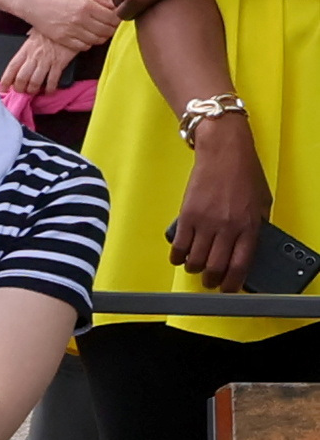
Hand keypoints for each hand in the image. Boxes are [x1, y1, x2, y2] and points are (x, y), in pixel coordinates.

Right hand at [0, 0, 117, 88]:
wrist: (36, 4)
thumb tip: (113, 4)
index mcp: (86, 5)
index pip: (111, 17)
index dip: (118, 19)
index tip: (117, 18)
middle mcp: (80, 20)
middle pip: (105, 30)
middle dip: (112, 29)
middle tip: (111, 27)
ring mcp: (71, 31)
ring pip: (96, 40)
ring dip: (102, 38)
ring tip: (101, 33)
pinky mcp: (63, 39)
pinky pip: (82, 46)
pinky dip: (89, 44)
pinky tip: (89, 38)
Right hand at [178, 120, 274, 289]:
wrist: (223, 152)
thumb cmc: (243, 172)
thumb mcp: (261, 201)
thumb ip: (255, 225)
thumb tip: (246, 246)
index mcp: (249, 224)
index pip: (240, 265)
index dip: (232, 283)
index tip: (228, 287)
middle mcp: (227, 227)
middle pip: (214, 268)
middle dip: (210, 280)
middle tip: (209, 279)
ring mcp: (205, 223)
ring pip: (194, 262)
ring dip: (194, 268)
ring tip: (195, 264)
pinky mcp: (187, 218)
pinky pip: (178, 248)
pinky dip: (178, 257)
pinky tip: (181, 255)